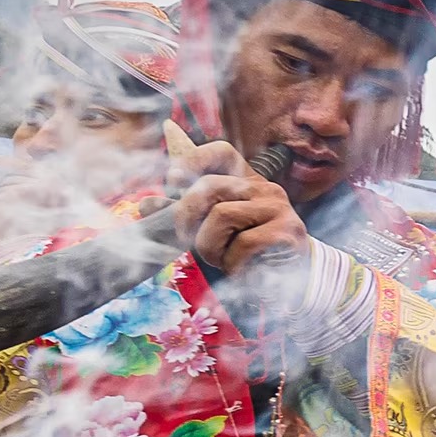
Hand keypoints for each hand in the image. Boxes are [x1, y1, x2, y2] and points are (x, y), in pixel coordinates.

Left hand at [171, 141, 308, 281]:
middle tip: (188, 240)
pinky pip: (243, 243)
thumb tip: (145, 205)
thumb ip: (183, 216)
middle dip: (186, 217)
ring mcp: (279, 209)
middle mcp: (265, 189)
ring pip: (222, 215)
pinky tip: (240, 268)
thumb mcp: (209, 231)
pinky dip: (233, 262)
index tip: (172, 181)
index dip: (192, 160)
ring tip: (221, 258)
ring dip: (210, 246)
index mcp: (247, 182)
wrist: (290, 284)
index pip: (221, 152)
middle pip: (210, 187)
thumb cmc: (244, 255)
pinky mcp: (287, 232)